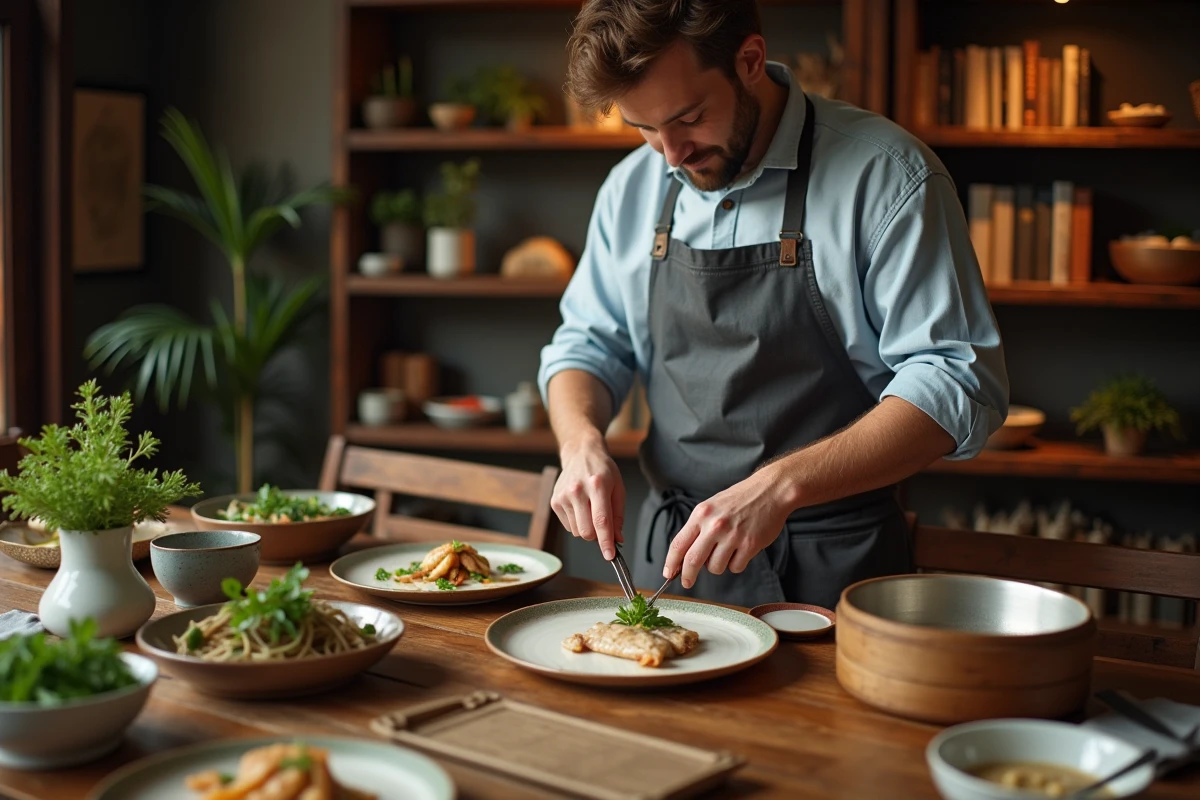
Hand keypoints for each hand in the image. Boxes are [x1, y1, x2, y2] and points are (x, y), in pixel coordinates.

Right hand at [551, 437, 625, 559]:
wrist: (581, 453)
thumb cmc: (603, 470)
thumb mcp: (618, 488)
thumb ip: (618, 515)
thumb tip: (617, 539)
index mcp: (598, 485)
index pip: (601, 521)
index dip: (606, 541)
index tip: (610, 555)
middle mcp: (578, 490)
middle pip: (587, 531)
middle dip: (597, 536)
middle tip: (603, 525)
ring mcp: (563, 496)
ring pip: (577, 531)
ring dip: (587, 528)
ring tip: (590, 509)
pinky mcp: (555, 501)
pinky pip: (568, 526)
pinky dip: (577, 522)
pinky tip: (580, 507)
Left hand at [663, 468, 792, 587]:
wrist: (770, 491)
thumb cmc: (740, 499)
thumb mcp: (711, 507)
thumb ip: (698, 528)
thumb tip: (684, 555)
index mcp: (701, 514)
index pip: (678, 544)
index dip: (671, 563)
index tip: (668, 573)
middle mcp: (714, 525)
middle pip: (692, 561)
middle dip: (687, 576)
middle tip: (687, 582)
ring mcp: (732, 536)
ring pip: (715, 568)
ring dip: (718, 565)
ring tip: (727, 550)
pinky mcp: (749, 545)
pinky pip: (735, 567)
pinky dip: (736, 564)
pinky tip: (741, 550)